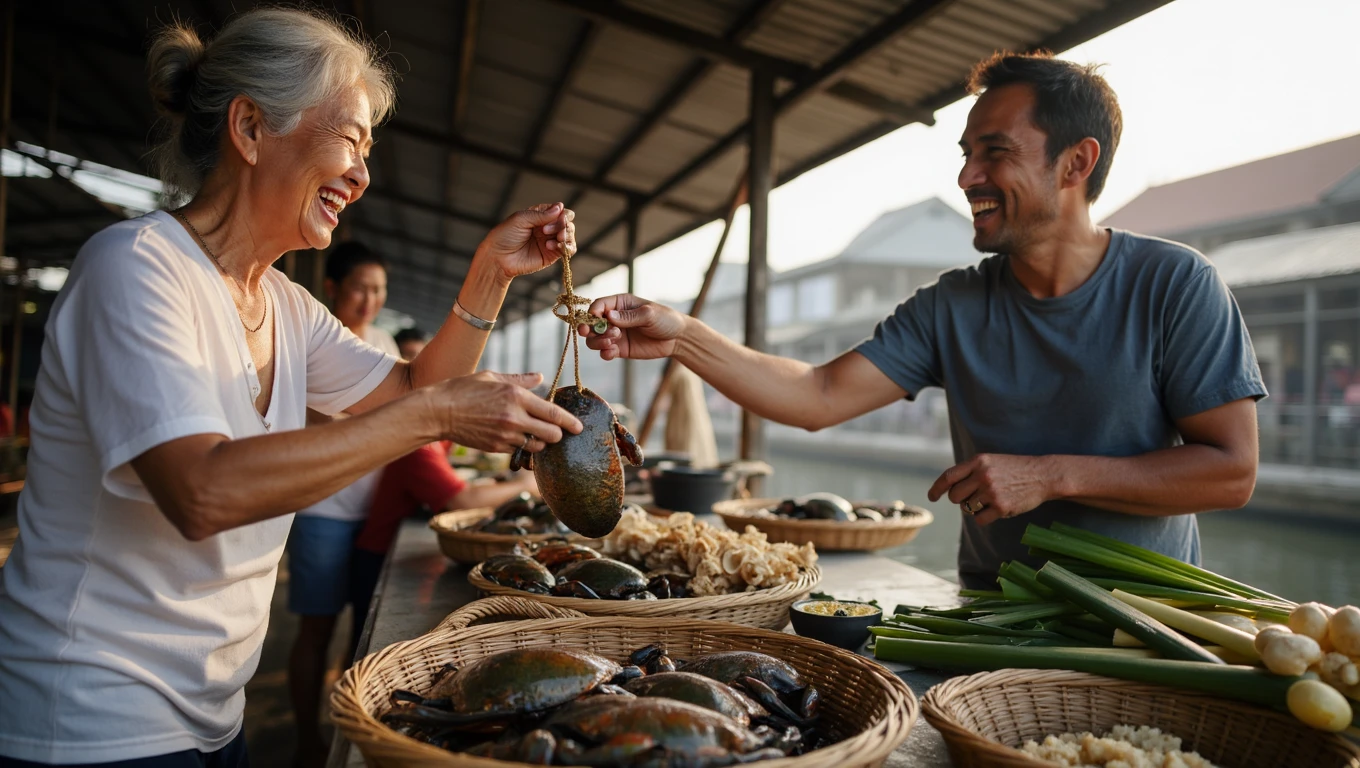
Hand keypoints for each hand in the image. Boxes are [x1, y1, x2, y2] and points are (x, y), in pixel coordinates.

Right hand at [429, 371, 581, 453]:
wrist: (438, 412)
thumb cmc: (464, 389)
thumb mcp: (492, 377)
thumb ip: (520, 379)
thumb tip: (540, 377)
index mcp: (516, 397)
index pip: (554, 414)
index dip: (571, 423)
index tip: (579, 428)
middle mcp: (514, 418)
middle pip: (551, 435)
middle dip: (557, 434)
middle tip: (555, 430)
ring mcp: (505, 435)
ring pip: (536, 446)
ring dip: (539, 442)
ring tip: (533, 433)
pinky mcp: (495, 448)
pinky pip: (518, 451)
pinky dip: (521, 447)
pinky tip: (515, 438)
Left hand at [476, 203, 575, 280]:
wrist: (498, 258)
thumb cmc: (505, 236)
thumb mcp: (521, 219)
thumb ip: (541, 215)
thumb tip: (561, 207)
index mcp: (539, 216)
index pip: (559, 211)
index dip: (561, 213)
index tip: (556, 216)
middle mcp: (547, 227)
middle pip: (566, 222)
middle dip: (561, 225)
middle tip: (545, 231)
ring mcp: (550, 241)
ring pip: (569, 235)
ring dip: (565, 235)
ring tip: (552, 240)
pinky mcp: (551, 255)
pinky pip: (568, 250)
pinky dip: (566, 247)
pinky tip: (552, 246)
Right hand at [580, 294, 686, 360]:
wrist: (677, 338)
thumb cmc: (665, 319)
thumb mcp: (649, 314)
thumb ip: (629, 316)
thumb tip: (608, 316)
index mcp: (619, 304)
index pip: (598, 305)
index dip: (592, 312)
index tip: (596, 318)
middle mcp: (614, 319)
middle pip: (591, 323)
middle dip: (589, 328)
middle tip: (590, 332)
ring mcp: (615, 335)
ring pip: (595, 339)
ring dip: (598, 341)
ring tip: (612, 341)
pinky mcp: (620, 349)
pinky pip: (605, 352)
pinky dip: (604, 353)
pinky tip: (612, 352)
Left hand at [928, 454, 1053, 525]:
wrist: (1043, 475)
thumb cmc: (1014, 469)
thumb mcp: (991, 462)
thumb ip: (971, 471)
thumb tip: (949, 489)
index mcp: (978, 461)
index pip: (948, 476)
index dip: (937, 488)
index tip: (932, 497)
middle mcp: (982, 475)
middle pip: (955, 496)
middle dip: (960, 500)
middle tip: (974, 497)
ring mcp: (992, 491)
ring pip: (966, 508)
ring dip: (973, 508)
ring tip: (988, 501)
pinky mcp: (1001, 507)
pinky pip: (979, 520)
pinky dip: (984, 518)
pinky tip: (996, 509)